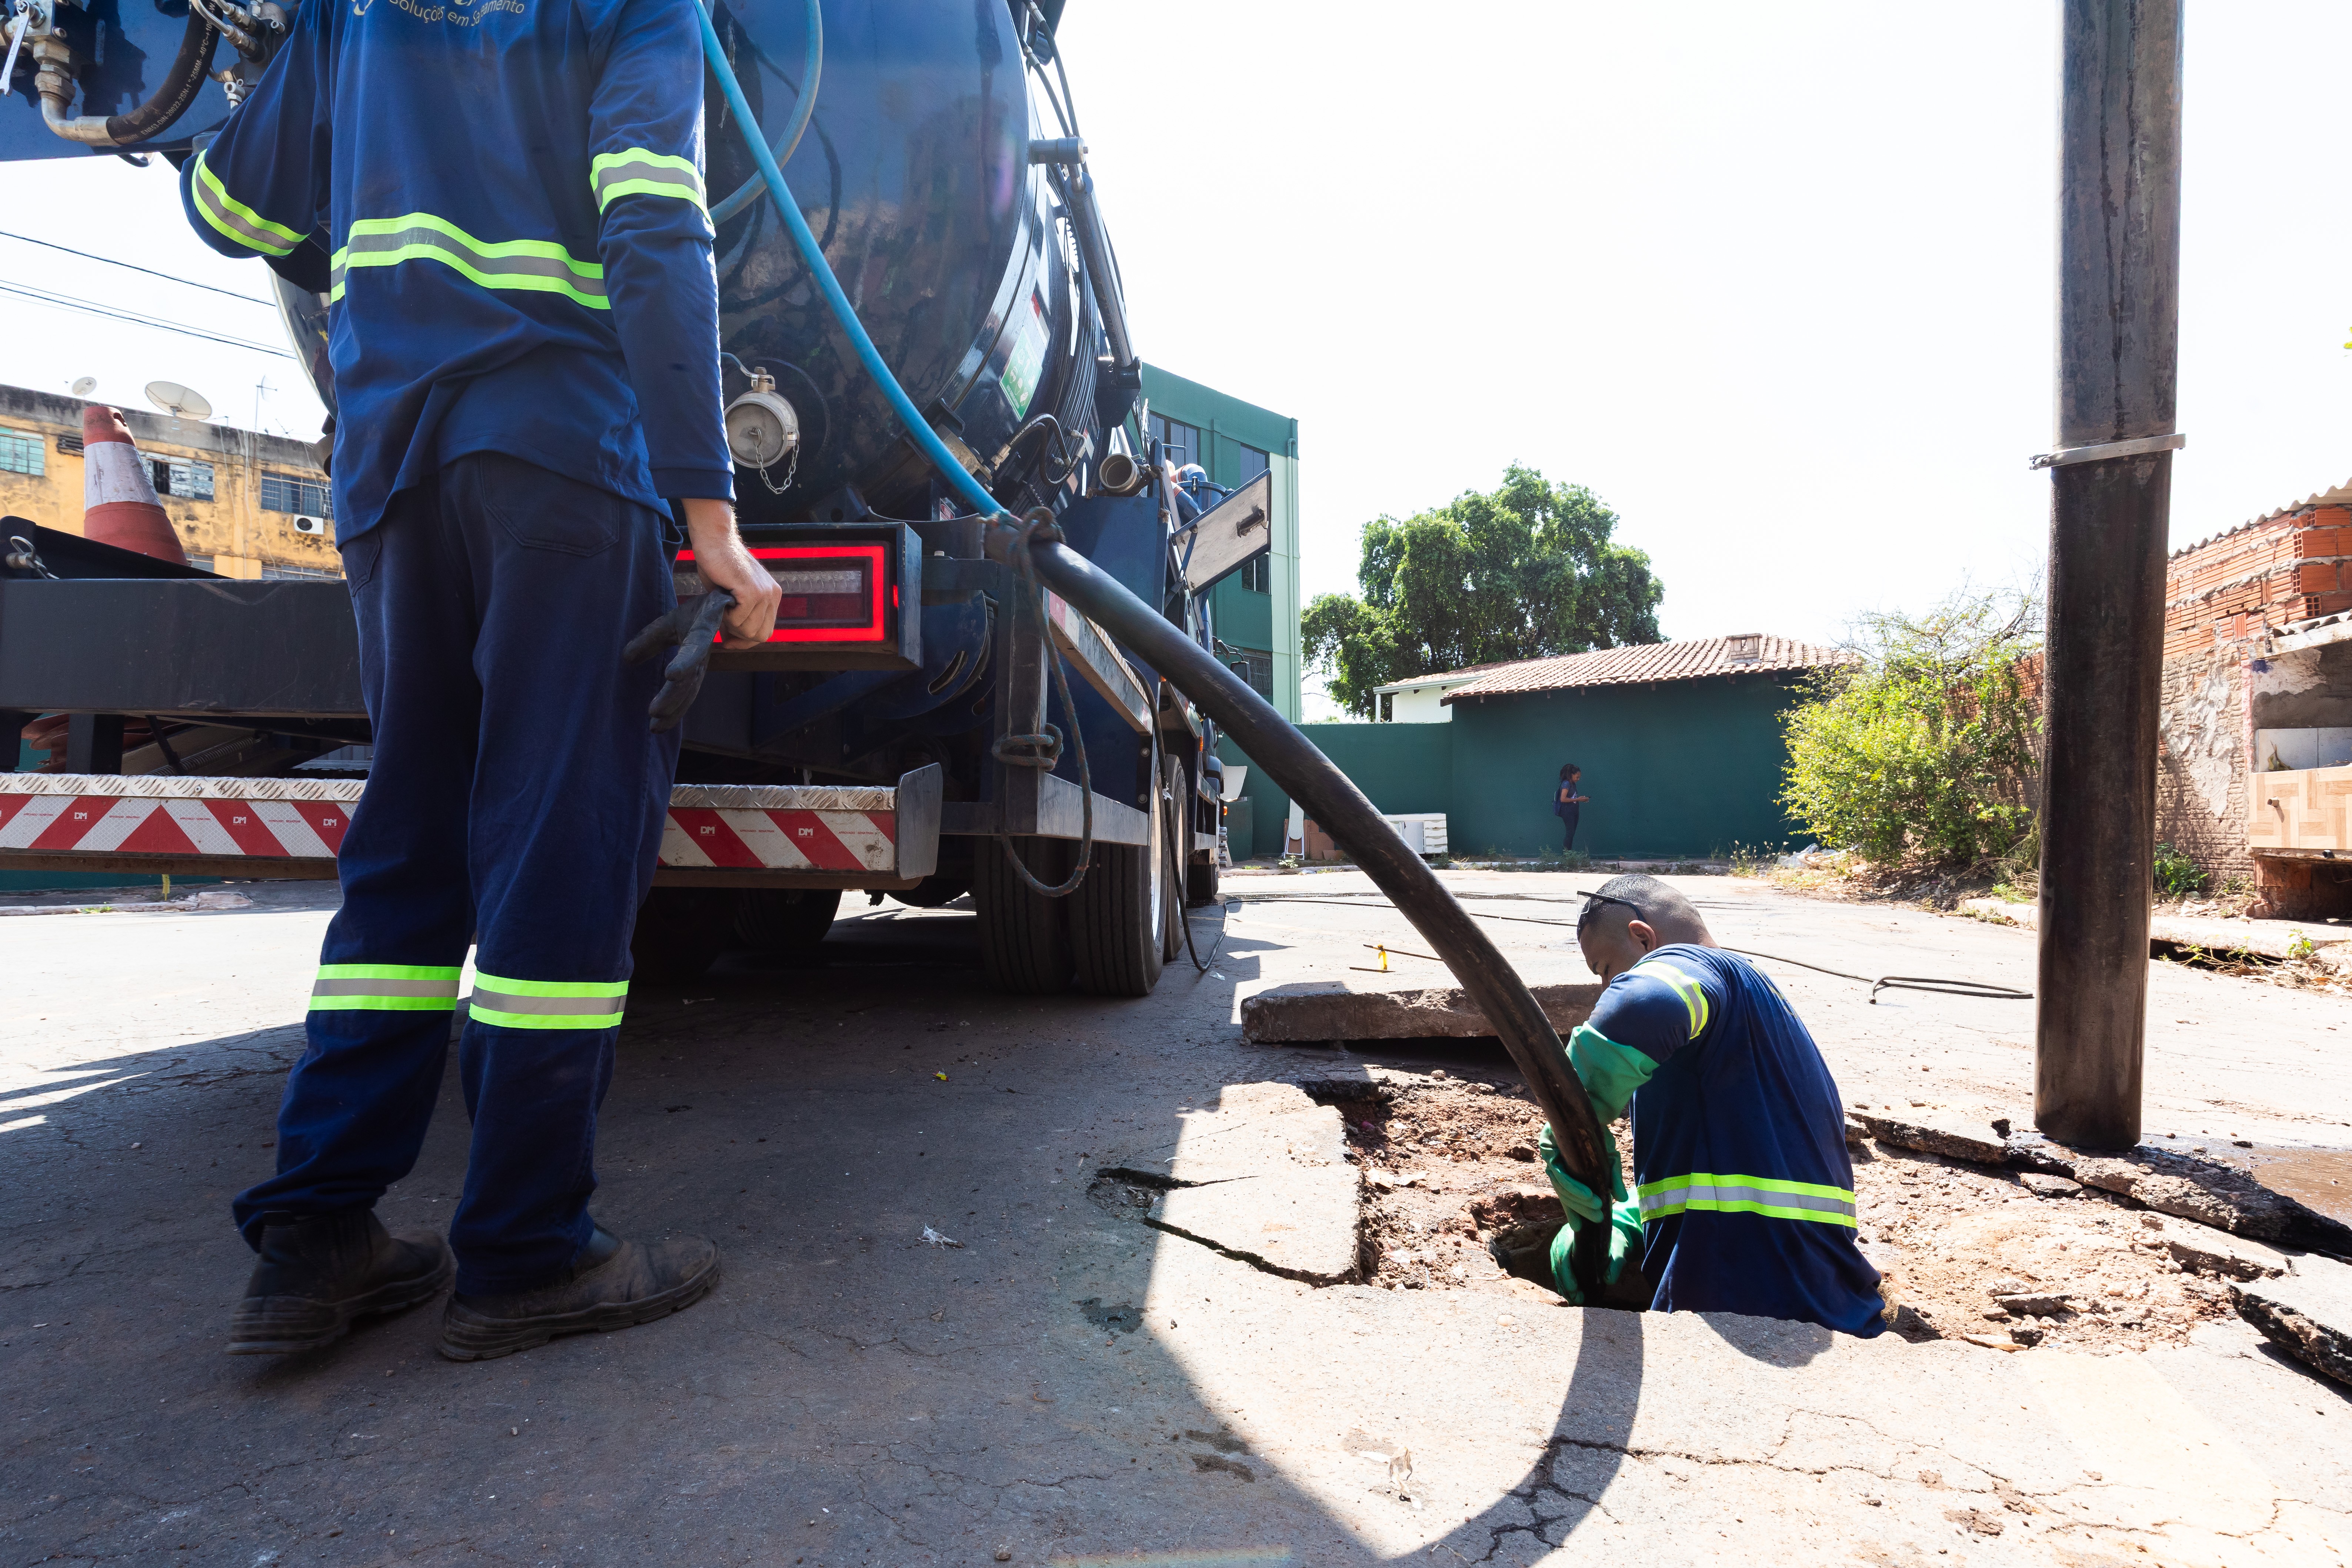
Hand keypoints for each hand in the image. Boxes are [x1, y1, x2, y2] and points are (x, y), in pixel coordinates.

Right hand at [680, 497, 780, 648]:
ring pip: (749, 630)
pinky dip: (726, 616)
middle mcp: (773, 594)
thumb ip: (736, 618)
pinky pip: (739, 619)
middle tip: (723, 624)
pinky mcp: (751, 591)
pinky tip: (722, 599)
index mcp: (772, 595)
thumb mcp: (731, 597)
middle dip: (739, 636)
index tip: (729, 642)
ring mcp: (764, 593)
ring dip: (730, 624)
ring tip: (722, 606)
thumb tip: (730, 642)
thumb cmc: (719, 566)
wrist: (714, 541)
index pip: (766, 631)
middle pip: (760, 635)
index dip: (747, 641)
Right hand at [1545, 1201, 1642, 1303]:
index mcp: (1574, 1233)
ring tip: (1575, 1301)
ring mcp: (1560, 1247)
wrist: (1613, 1237)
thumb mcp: (1620, 1249)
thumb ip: (1616, 1262)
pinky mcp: (1562, 1256)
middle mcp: (1562, 1239)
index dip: (1567, 1274)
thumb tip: (1609, 1280)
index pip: (1562, 1253)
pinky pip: (1558, 1272)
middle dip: (1566, 1285)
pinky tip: (1570, 1296)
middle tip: (1577, 1300)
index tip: (1576, 1290)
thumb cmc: (1616, 1242)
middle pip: (1557, 1264)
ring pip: (1556, 1270)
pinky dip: (1564, 1285)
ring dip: (1564, 1287)